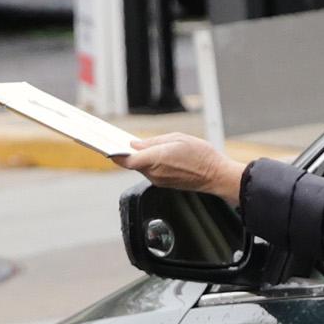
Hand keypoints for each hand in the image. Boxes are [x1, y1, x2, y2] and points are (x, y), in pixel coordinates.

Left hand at [123, 133, 244, 203]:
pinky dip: (148, 163)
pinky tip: (155, 154)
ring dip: (140, 157)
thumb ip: (153, 142)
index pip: (126, 160)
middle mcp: (154, 173)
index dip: (114, 154)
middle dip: (127, 152)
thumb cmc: (201, 155)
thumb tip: (135, 145)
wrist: (216, 175)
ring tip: (142, 145)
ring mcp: (158, 181)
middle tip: (122, 141)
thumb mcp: (177, 138)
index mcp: (155, 160)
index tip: (107, 146)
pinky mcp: (163, 184)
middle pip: (132, 163)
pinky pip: (150, 171)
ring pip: (141, 167)